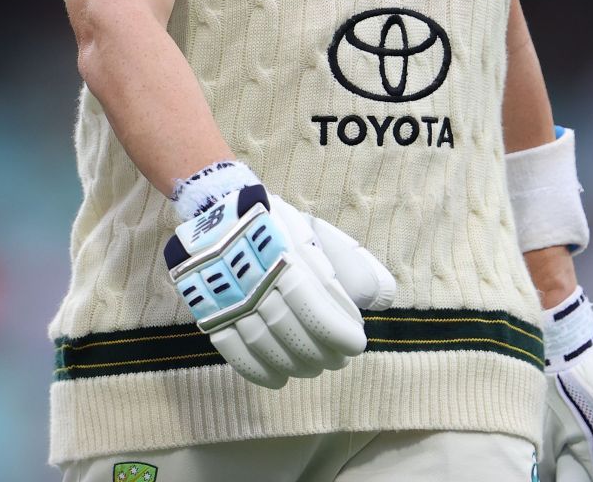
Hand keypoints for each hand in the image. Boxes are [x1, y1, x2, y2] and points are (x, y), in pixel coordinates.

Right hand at [163, 184, 395, 388]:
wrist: (217, 213)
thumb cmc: (276, 226)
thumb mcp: (315, 233)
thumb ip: (350, 264)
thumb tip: (382, 297)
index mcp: (284, 255)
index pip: (314, 307)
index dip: (338, 332)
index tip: (356, 344)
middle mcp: (254, 279)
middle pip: (291, 330)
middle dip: (321, 353)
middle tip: (339, 360)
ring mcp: (229, 297)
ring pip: (265, 345)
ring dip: (295, 365)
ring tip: (315, 367)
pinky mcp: (211, 311)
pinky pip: (233, 351)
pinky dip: (258, 371)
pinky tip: (279, 379)